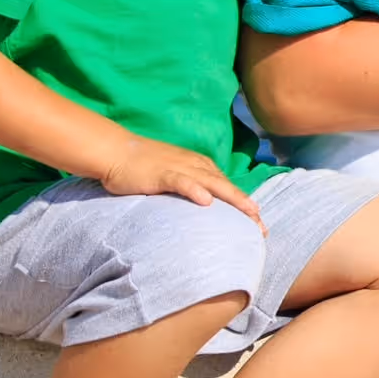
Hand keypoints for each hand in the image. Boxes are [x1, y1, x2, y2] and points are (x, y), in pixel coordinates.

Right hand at [96, 135, 263, 227]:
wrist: (117, 152)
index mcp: (200, 167)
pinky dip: (195, 190)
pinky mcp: (162, 174)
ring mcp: (179, 168)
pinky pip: (182, 182)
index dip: (244, 205)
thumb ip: (190, 187)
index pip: (227, 188)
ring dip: (231, 198)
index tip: (259, 225)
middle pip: (226, 187)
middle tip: (261, 225)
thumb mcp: (174, 176)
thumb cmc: (144, 167)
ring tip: (249, 212)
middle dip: (245, 206)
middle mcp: (195, 166)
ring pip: (212, 183)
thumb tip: (204, 207)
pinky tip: (207, 201)